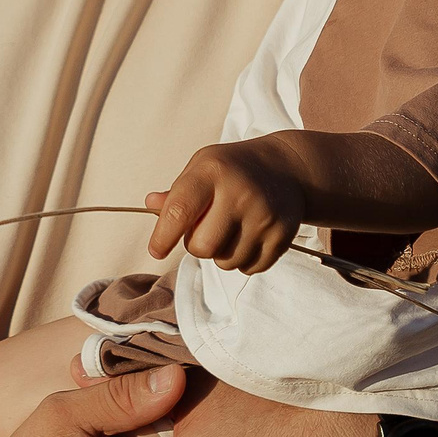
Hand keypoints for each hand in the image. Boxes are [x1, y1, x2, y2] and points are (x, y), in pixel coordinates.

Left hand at [144, 140, 302, 272]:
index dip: (163, 237)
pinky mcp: (282, 235)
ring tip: (230, 229)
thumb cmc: (231, 170)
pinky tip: (249, 236)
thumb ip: (176, 192)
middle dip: (197, 245)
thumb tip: (150, 204)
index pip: (179, 212)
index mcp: (212, 172)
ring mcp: (264, 216)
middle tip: (206, 229)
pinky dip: (243, 260)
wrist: (286, 169)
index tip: (156, 251)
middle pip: (202, 247)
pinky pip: (249, 268)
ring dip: (221, 254)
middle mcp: (240, 192)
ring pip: (226, 262)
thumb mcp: (201, 168)